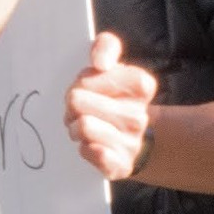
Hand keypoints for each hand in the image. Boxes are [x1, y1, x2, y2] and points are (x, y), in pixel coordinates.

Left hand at [65, 33, 156, 181]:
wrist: (129, 138)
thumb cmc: (112, 97)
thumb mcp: (112, 67)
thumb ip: (106, 47)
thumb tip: (101, 62)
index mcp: (141, 85)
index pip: (88, 76)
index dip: (81, 80)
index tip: (87, 85)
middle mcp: (139, 115)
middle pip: (76, 100)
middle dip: (72, 105)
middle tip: (79, 109)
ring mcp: (131, 143)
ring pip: (82, 126)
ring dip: (74, 127)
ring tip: (83, 127)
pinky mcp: (120, 166)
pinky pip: (90, 152)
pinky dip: (84, 148)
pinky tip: (92, 145)